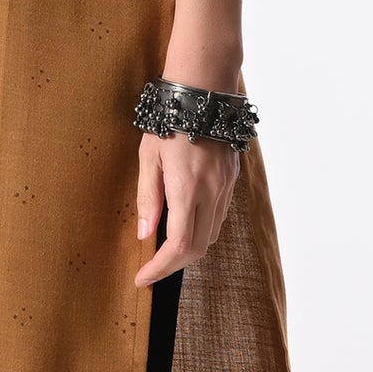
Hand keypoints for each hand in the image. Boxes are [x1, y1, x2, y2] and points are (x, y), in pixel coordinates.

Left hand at [133, 131, 239, 286]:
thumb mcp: (148, 158)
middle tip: (151, 270)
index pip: (177, 245)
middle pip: (197, 248)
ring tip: (164, 252)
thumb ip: (148, 198)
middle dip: (172, 265)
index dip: (160, 267)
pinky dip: (201, 231)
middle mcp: (211, 193)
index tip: (142, 277)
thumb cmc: (169, 122)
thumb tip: (144, 234)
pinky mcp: (231, 181)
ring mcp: (225, 188)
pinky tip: (184, 227)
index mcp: (186, 189)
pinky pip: (218, 218)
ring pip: (211, 236)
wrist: (203, 94)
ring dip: (188, 250)